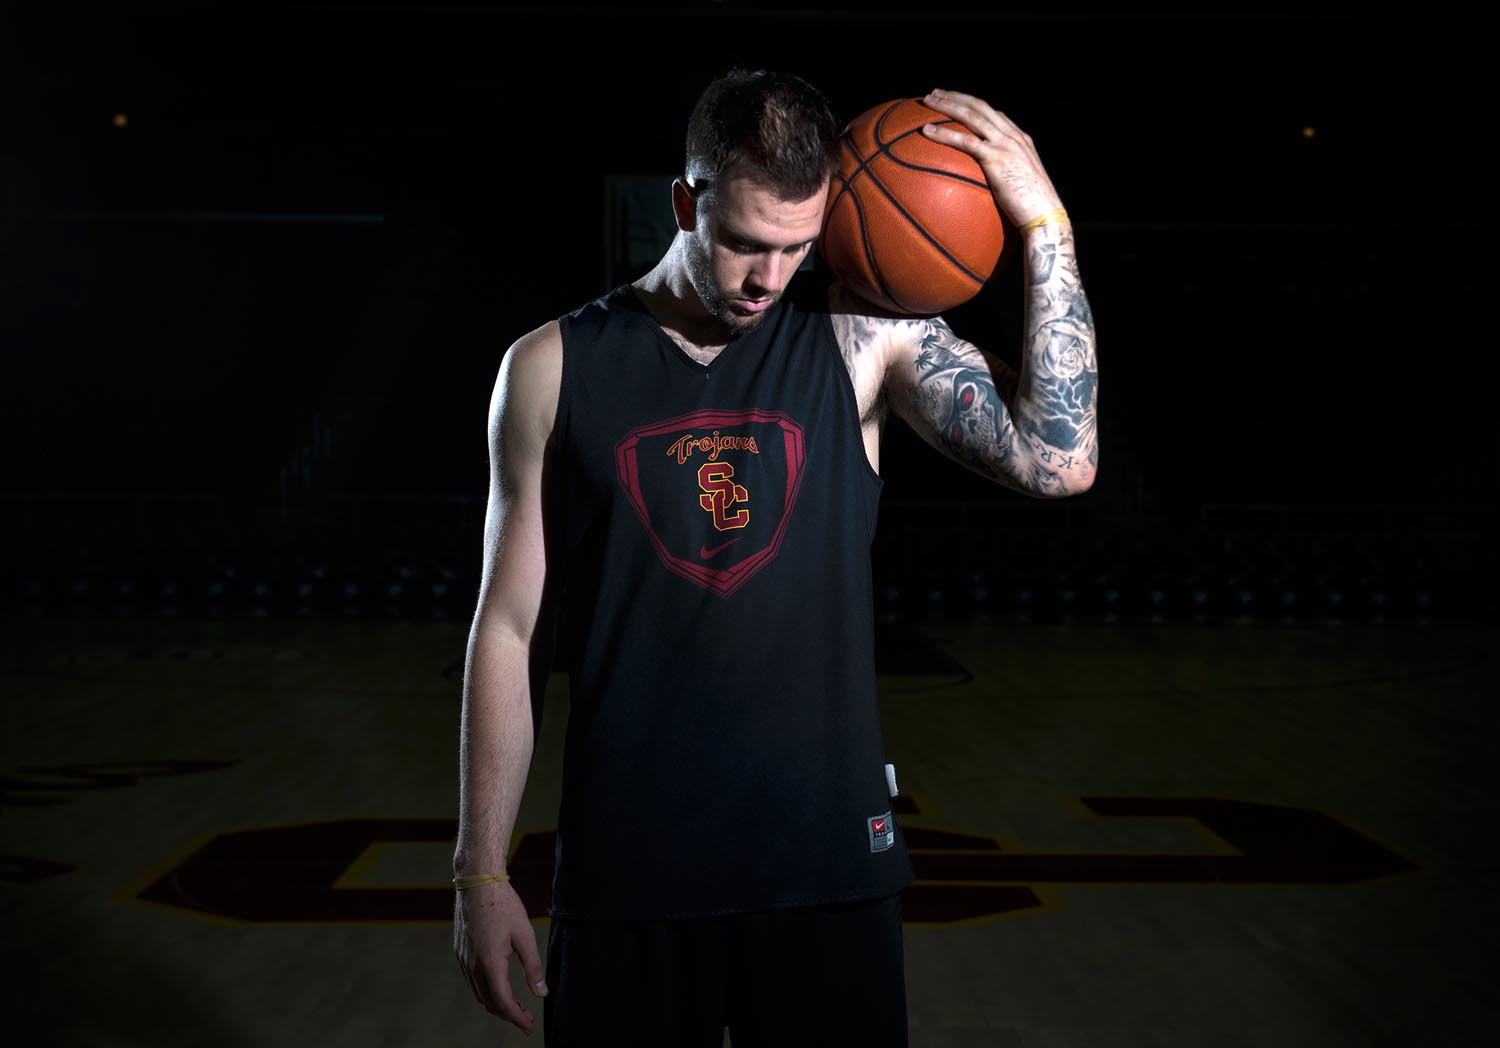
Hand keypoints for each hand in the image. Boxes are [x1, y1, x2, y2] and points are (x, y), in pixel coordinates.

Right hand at [453, 879, 548, 1035]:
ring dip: (495, 1003)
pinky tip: (497, 984)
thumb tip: (541, 992)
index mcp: (490, 963)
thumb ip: (533, 966)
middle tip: (525, 1017)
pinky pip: (471, 980)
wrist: (477, 881)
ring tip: (514, 1004)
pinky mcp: (460, 951)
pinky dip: (485, 990)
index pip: (503, 1002)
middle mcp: (473, 965)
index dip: (517, 1018)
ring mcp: (463, 959)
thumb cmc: (504, 904)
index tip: (529, 1026)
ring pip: (478, 993)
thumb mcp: (524, 934)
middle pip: (489, 1002)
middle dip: (507, 1014)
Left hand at [919, 88, 1062, 227]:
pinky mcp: (997, 158)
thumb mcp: (1020, 184)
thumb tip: (991, 184)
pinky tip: (926, 131)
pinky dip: (944, 134)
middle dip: (956, 96)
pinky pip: (965, 141)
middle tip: (935, 93)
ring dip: (947, 105)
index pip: (993, 114)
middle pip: (980, 107)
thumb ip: (1006, 175)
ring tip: (927, 102)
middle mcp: (1013, 136)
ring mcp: (1006, 145)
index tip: (956, 101)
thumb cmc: (1032, 208)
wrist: (1045, 215)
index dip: (973, 104)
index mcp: (1020, 139)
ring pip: (972, 116)